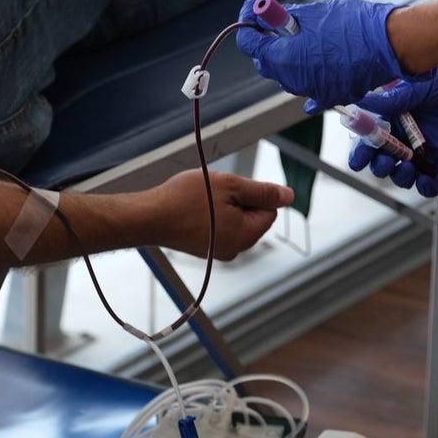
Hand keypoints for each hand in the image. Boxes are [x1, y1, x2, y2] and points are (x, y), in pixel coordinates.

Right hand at [150, 170, 293, 259]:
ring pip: (235, 220)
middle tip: (214, 192)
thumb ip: (263, 192)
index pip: (270, 211)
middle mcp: (236, 249)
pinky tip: (193, 209)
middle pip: (252, 217)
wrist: (149, 217)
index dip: (253, 194)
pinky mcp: (205, 249)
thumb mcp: (230, 185)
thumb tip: (288, 196)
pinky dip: (211, 215)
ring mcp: (219, 251)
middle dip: (239, 200)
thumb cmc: (185, 199)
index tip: (230, 189)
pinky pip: (219, 227)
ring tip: (201, 201)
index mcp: (246, 235)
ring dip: (223, 206)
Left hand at [236, 0, 413, 107]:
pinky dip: (308, 76)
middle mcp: (294, 80)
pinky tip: (312, 66)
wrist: (390, 44)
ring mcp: (313, 91)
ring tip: (299, 38)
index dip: (247, 22)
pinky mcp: (332, 95)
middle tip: (272, 22)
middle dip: (265, 42)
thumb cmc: (353, 24)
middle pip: (267, 63)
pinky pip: (311, 90)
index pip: (250, 43)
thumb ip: (287, 18)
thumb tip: (270, 16)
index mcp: (284, 58)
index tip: (251, 8)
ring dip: (286, 59)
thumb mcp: (314, 12)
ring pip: (289, 77)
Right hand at [347, 55, 437, 196]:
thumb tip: (362, 103)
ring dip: (400, 177)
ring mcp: (428, 148)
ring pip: (405, 175)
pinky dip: (427, 186)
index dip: (362, 152)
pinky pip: (433, 181)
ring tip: (408, 166)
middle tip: (386, 160)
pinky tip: (426, 180)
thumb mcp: (420, 86)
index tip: (360, 158)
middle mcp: (408, 135)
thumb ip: (394, 100)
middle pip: (384, 161)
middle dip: (380, 166)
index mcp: (396, 116)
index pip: (370, 140)